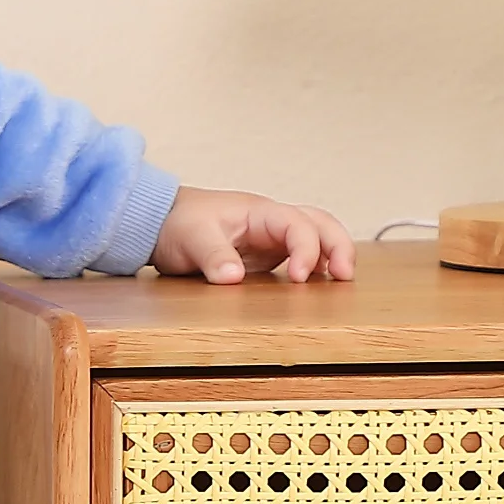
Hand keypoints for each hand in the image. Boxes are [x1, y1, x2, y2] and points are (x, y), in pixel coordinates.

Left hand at [151, 187, 354, 284]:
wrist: (159, 223)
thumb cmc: (177, 223)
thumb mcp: (190, 238)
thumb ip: (213, 256)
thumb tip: (234, 278)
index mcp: (258, 212)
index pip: (297, 224)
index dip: (305, 248)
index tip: (299, 277)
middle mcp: (271, 223)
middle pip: (320, 224)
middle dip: (338, 246)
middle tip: (345, 276)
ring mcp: (271, 240)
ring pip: (315, 239)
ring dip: (331, 257)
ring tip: (339, 283)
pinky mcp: (265, 257)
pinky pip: (298, 259)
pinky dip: (313, 270)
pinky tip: (314, 291)